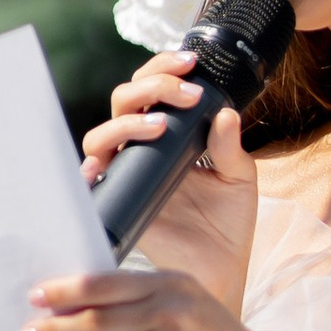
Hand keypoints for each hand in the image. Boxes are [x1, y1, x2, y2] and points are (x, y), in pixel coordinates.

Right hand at [81, 62, 255, 304]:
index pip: (153, 88)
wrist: (222, 267)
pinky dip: (92, 169)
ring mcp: (127, 174)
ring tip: (160, 126)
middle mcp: (142, 150)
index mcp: (170, 135)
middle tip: (184, 94)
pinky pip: (90, 182)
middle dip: (150, 86)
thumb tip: (225, 113)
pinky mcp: (118, 202)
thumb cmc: (228, 222)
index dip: (164, 68)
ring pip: (101, 135)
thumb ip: (231, 146)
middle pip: (123, 100)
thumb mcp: (240, 178)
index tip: (191, 63)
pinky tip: (107, 165)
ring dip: (127, 122)